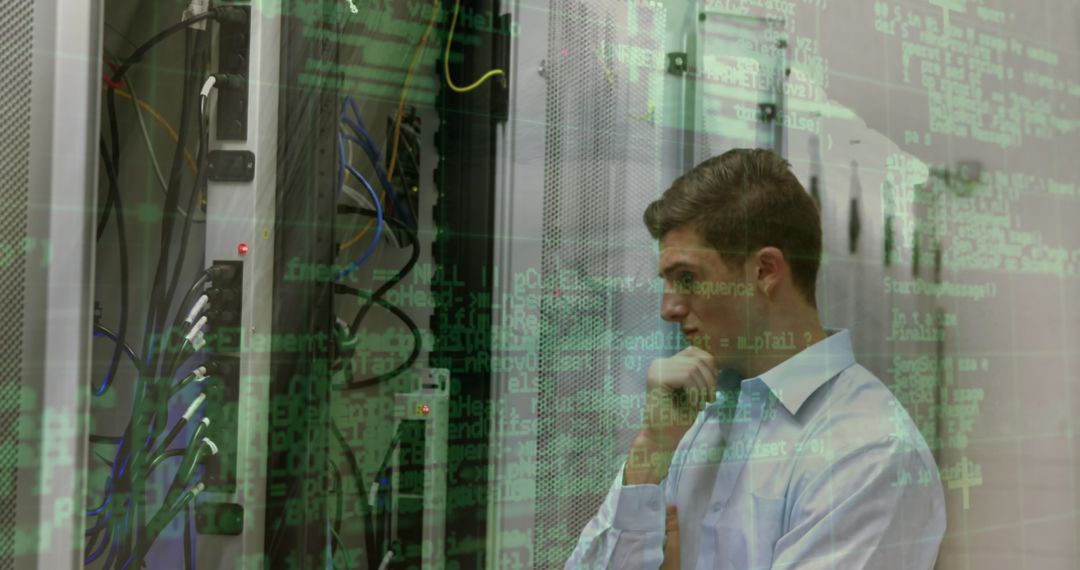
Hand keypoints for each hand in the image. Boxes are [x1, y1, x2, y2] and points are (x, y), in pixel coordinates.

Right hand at [625, 346, 716, 483]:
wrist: (663, 438)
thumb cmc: (678, 417)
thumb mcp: (694, 390)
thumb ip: (700, 373)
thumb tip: (716, 364)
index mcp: (667, 364)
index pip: (694, 351)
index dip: (709, 366)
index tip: (712, 387)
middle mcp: (659, 363)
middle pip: (696, 359)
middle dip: (710, 380)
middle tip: (710, 399)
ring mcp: (656, 370)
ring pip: (693, 368)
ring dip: (703, 388)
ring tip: (701, 404)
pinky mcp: (656, 379)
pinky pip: (686, 376)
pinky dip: (696, 392)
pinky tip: (694, 405)